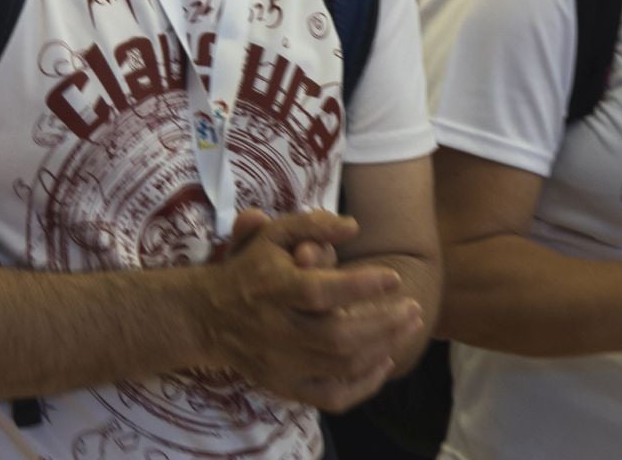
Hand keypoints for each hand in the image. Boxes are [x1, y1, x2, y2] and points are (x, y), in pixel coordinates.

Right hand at [198, 208, 422, 412]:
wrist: (207, 316)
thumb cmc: (249, 268)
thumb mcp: (272, 236)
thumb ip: (310, 225)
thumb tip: (353, 226)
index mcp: (272, 288)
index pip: (319, 292)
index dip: (360, 286)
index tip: (394, 277)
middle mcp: (276, 329)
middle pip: (338, 337)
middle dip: (385, 324)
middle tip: (413, 307)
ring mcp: (281, 363)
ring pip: (341, 366)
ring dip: (383, 348)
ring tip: (407, 327)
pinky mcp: (286, 386)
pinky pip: (333, 397)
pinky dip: (365, 385)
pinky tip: (385, 362)